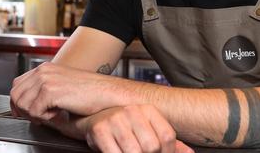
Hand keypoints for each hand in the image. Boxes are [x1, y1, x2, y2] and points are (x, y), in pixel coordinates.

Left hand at [10, 62, 115, 121]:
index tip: (23, 112)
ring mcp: (46, 80)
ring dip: (35, 114)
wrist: (106, 93)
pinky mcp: (50, 91)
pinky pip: (34, 112)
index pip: (17, 84)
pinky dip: (45, 117)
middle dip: (23, 110)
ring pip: (22, 104)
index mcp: (45, 68)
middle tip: (39, 117)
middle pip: (16, 95)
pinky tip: (59, 112)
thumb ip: (45, 89)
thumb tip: (28, 105)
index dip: (18, 101)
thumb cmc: (90, 91)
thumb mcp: (63, 84)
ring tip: (52, 113)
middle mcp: (43, 71)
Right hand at [79, 105, 193, 152]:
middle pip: (152, 146)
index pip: (167, 135)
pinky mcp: (100, 130)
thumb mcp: (147, 129)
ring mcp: (115, 119)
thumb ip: (167, 142)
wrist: (93, 118)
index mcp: (148, 110)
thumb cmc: (124, 127)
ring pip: (134, 152)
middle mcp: (133, 111)